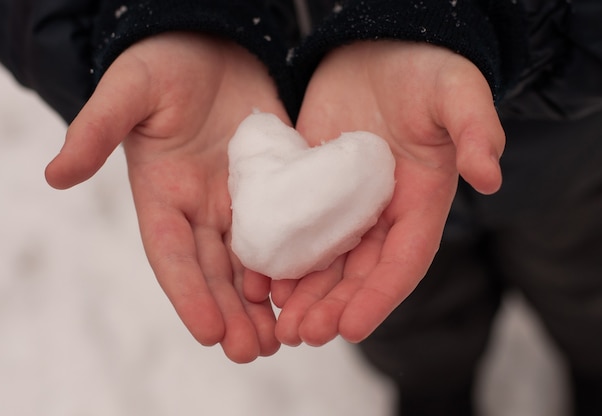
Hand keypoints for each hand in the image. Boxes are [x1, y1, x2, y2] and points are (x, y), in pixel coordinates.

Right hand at [45, 32, 289, 361]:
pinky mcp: (273, 186)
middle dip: (230, 312)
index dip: (188, 292)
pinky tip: (307, 291)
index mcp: (162, 195)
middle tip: (252, 351)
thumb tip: (55, 174)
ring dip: (262, 303)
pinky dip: (292, 263)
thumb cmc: (164, 63)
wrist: (212, 45)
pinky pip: (285, 229)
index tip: (208, 331)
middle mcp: (199, 208)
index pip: (172, 253)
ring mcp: (237, 201)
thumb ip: (97, 129)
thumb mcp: (130, 91)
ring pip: (249, 262)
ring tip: (279, 339)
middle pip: (213, 271)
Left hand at [271, 41, 503, 345]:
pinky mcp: (310, 189)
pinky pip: (294, 230)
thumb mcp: (453, 91)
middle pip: (358, 274)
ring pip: (324, 262)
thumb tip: (490, 176)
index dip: (378, 297)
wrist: (375, 48)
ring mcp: (343, 206)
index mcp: (420, 203)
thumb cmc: (421, 70)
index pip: (403, 262)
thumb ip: (474, 127)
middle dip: (332, 307)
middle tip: (301, 335)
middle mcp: (382, 215)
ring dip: (302, 295)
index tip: (350, 329)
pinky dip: (278, 259)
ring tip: (277, 323)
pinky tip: (258, 282)